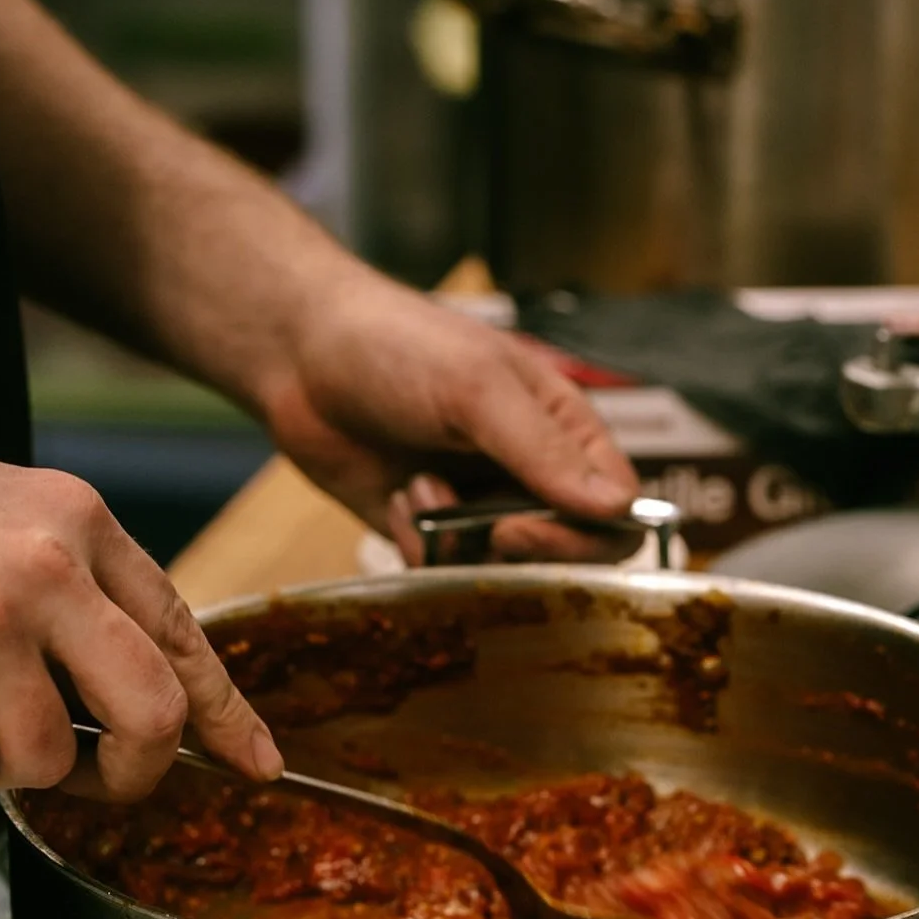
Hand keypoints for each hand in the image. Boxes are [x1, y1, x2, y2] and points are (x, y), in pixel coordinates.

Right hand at [0, 408, 280, 800]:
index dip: (224, 712)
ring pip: (45, 759)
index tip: (253, 762)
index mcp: (77, 520)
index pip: (181, 632)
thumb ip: (79, 590)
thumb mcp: (4, 516)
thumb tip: (147, 691)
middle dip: (133, 770)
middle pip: (150, 712)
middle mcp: (44, 567)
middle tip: (100, 778)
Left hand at [260, 272, 639, 564]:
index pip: (615, 510)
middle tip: (481, 526)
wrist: (301, 357)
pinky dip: (419, 544)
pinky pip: (447, 569)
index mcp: (563, 429)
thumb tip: (618, 507)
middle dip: (519, 547)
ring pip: (503, 567)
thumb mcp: (478, 390)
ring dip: (458, 540)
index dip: (582, 535)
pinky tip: (395, 497)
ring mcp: (479, 503)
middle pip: (566, 551)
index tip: (522, 525)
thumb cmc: (398, 348)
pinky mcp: (430, 529)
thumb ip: (543, 452)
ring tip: (418, 488)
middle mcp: (529, 472)